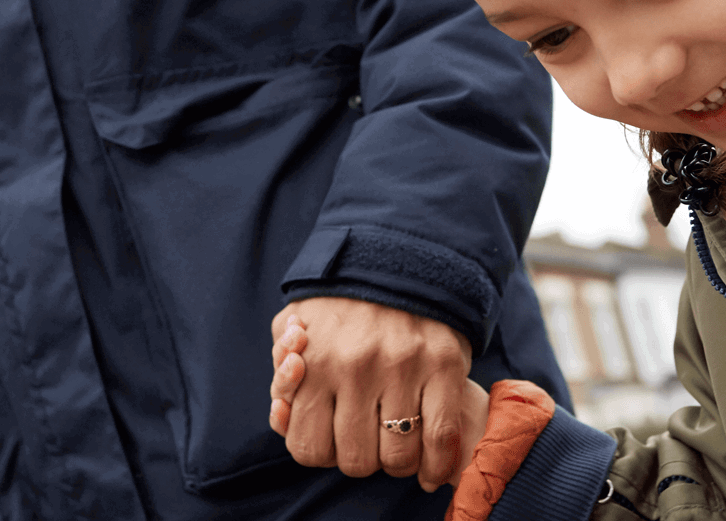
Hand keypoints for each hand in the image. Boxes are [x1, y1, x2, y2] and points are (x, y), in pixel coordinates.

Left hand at [264, 298, 473, 489]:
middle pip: (355, 460)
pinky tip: (429, 468)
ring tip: (397, 442)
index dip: (324, 453)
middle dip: (360, 457)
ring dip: (397, 461)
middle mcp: (355, 367)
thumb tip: (282, 413)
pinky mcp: (443, 366)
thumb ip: (282, 374)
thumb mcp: (294, 324)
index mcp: (313, 362)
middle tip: (367, 437)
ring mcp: (402, 368)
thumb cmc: (341, 303)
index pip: (309, 450)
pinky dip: (435, 465)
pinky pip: (440, 439)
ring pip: (397, 457)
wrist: (398, 257)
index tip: (335, 440)